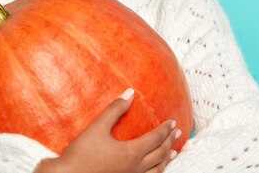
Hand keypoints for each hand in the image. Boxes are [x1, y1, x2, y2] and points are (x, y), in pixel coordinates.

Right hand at [35, 88, 180, 172]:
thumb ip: (115, 109)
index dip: (165, 129)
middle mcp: (136, 168)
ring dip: (167, 159)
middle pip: (160, 154)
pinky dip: (157, 172)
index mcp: (132, 153)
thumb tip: (130, 93)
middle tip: (177, 132)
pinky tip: (155, 169)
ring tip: (173, 152)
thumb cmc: (81, 154)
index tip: (173, 122)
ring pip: (157, 170)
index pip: (155, 139)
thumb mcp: (97, 127)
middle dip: (170, 142)